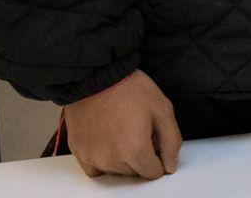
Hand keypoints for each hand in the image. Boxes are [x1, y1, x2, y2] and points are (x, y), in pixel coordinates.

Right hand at [61, 70, 180, 179]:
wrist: (97, 77)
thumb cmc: (130, 89)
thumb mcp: (162, 109)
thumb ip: (171, 141)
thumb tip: (170, 166)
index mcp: (134, 150)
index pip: (153, 172)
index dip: (159, 156)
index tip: (155, 139)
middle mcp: (111, 159)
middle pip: (135, 173)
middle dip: (142, 156)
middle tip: (140, 130)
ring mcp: (93, 157)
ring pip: (116, 171)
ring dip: (123, 159)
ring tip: (123, 131)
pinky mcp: (79, 151)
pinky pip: (95, 169)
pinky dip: (103, 161)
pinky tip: (108, 141)